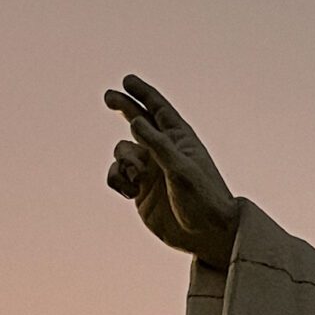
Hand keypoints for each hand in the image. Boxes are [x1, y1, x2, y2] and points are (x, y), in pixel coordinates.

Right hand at [104, 75, 240, 266]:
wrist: (206, 235)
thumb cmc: (202, 198)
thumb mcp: (181, 168)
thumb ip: (157, 144)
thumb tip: (135, 121)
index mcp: (179, 140)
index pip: (158, 109)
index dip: (143, 93)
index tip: (127, 80)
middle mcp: (163, 151)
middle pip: (138, 122)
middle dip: (124, 108)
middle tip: (108, 97)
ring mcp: (150, 171)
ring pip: (123, 152)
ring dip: (123, 159)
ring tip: (136, 175)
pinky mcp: (140, 191)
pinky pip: (118, 176)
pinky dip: (117, 179)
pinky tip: (129, 191)